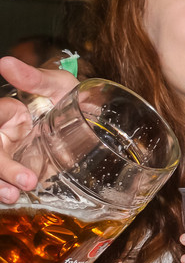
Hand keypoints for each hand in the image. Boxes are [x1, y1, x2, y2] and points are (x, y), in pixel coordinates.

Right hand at [0, 57, 78, 202]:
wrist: (98, 123)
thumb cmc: (74, 98)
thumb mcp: (59, 85)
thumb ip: (34, 78)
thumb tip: (4, 62)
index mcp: (9, 114)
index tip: (13, 131)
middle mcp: (5, 135)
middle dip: (1, 167)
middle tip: (25, 181)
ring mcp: (13, 156)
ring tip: (12, 196)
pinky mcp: (24, 173)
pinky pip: (6, 183)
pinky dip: (5, 191)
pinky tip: (14, 199)